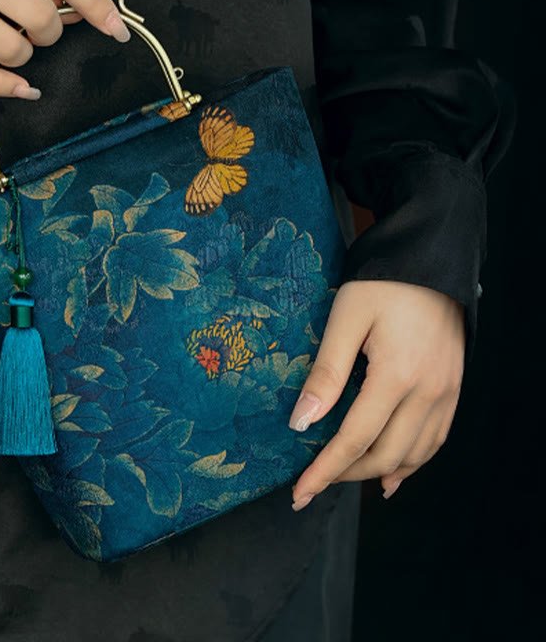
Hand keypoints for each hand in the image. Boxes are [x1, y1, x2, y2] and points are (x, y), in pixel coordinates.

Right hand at [0, 0, 130, 96]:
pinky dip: (8, 87)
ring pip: (13, 50)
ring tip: (11, 41)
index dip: (95, 5)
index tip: (116, 30)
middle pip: (40, 17)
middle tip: (38, 27)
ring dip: (24, 56)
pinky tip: (21, 87)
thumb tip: (86, 14)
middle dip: (50, 32)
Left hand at [288, 279, 464, 509]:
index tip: (300, 491)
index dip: (325, 470)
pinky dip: (413, 460)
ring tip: (346, 480)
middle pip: (386, 455)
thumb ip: (325, 373)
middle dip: (346, 475)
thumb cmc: (381, 284)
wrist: (429, 260)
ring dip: (378, 472)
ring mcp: (447, 392)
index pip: (355, 439)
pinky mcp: (453, 387)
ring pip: (415, 454)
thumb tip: (301, 422)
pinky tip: (394, 471)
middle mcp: (429, 392)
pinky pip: (436, 438)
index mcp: (398, 376)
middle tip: (313, 483)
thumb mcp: (344, 320)